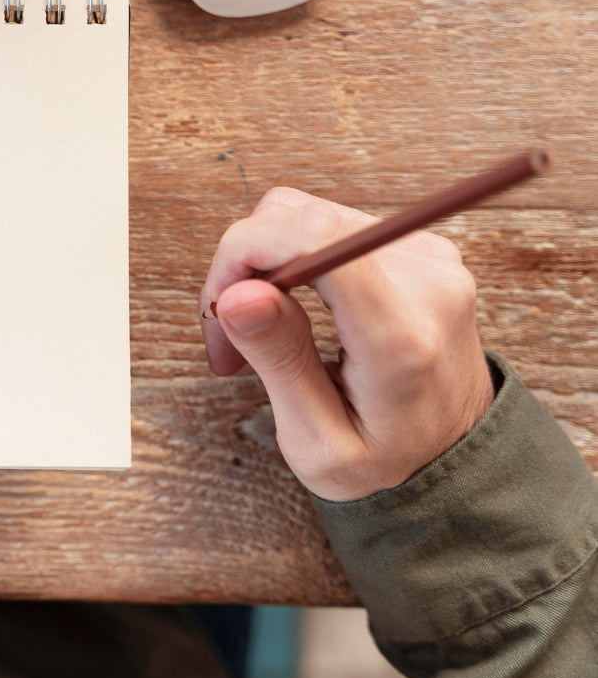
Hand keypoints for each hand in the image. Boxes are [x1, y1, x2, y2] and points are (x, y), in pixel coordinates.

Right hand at [200, 187, 494, 501]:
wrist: (458, 460)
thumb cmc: (386, 462)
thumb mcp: (320, 444)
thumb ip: (280, 362)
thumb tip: (238, 293)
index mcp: (401, 336)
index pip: (316, 237)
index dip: (247, 251)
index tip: (219, 306)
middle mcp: (425, 281)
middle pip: (300, 218)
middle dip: (241, 268)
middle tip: (225, 338)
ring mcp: (429, 258)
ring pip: (305, 215)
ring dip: (262, 263)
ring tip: (254, 328)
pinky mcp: (420, 249)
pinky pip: (329, 226)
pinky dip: (291, 259)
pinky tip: (287, 308)